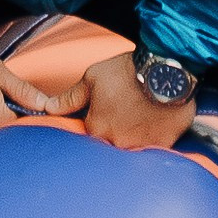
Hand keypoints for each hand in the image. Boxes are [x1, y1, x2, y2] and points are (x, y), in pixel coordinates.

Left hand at [76, 49, 196, 152]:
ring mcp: (140, 146)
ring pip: (132, 147)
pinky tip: (156, 121)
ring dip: (134, 136)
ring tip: (142, 116)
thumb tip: (50, 108)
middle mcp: (116, 143)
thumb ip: (71, 98)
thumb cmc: (129, 72)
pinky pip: (154, 147)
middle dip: (115, 130)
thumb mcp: (93, 78)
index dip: (97, 122)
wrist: (167, 69)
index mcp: (96, 128)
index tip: (106, 111)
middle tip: (126, 111)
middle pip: (111, 143)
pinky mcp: (163, 144)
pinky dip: (154, 137)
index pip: (89, 134)